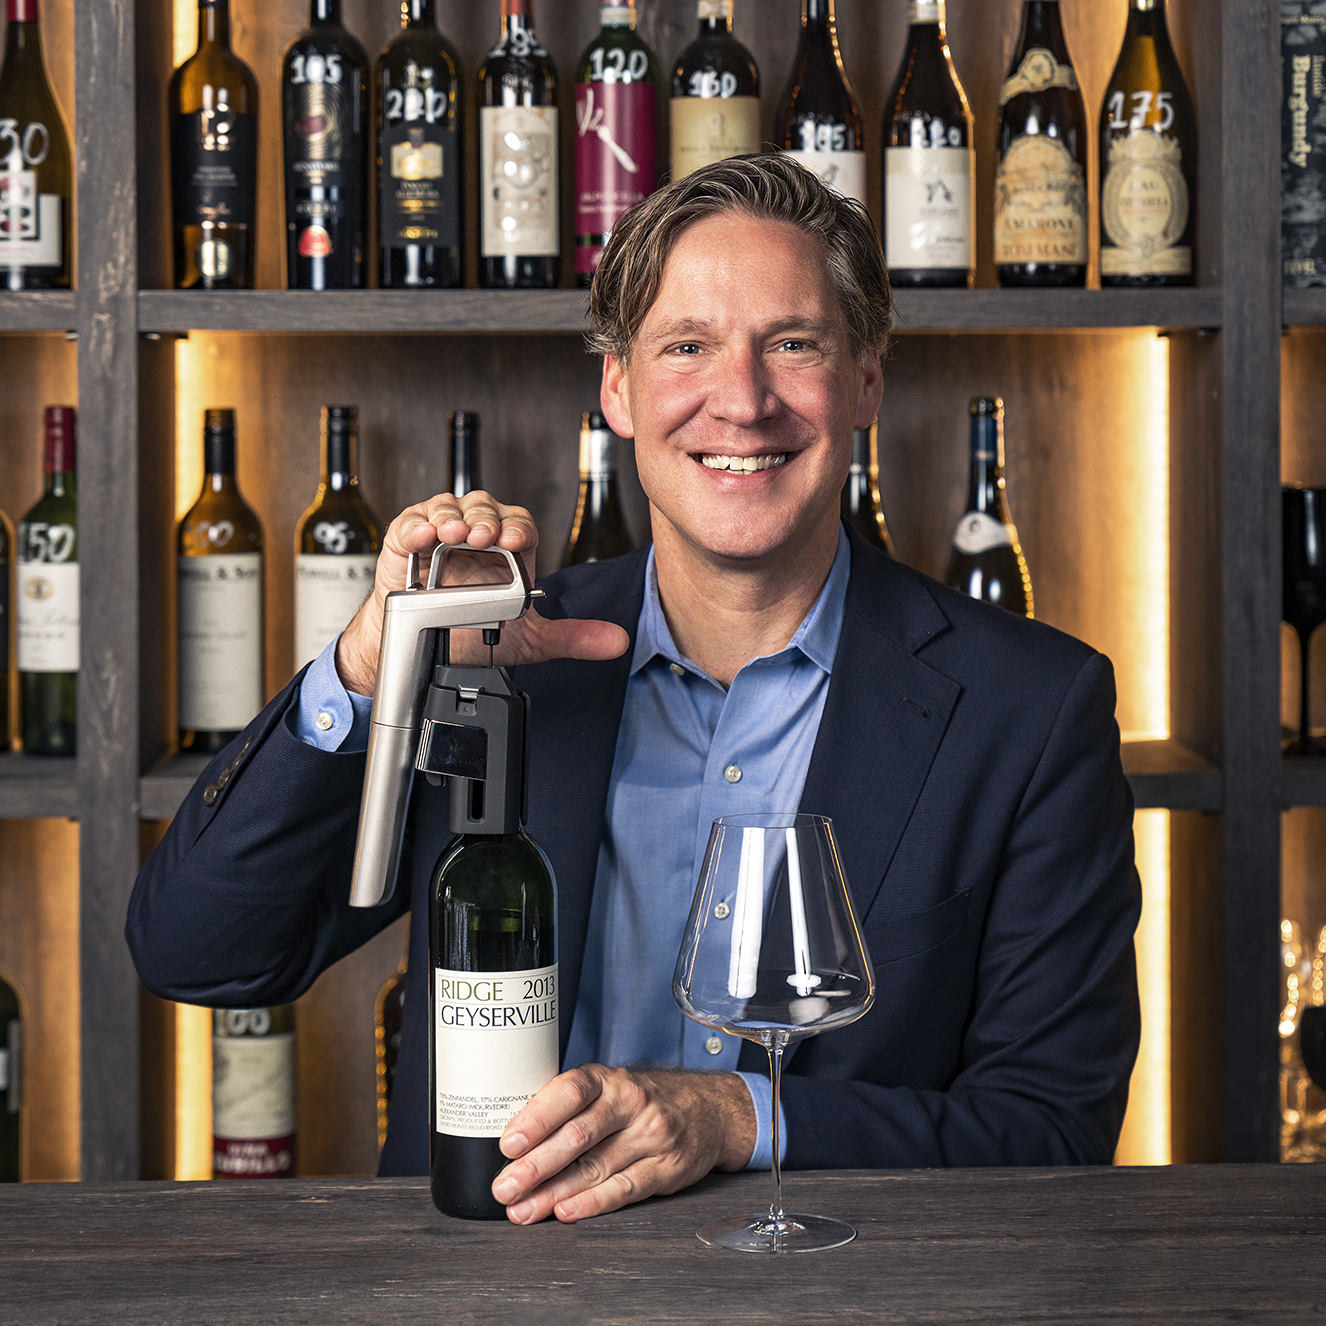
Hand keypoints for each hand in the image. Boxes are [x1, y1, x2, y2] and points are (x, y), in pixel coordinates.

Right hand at [334, 490, 628, 695]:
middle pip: (485, 509)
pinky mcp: (407, 540)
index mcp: (508, 549)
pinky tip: (424, 536)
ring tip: (455, 534)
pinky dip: (416, 526)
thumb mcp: (527, 639)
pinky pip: (411, 523)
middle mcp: (476, 534)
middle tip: (485, 538)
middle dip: (486, 520)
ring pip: (450, 508)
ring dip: (452, 518)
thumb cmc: (469, 635)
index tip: (518, 542)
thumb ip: (571, 636)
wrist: (425, 650)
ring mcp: (441, 534)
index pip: (520, 525)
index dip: (519, 529)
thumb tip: (616, 640)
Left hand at [491, 1065, 756, 1224]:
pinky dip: (593, 1203)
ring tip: (524, 1209)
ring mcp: (651, 1135)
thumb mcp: (607, 1087)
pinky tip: (566, 1212)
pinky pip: (624, 1188)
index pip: (570, 1092)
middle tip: (506, 1188)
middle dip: (536, 1167)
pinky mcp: (666, 1167)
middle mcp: (630, 1102)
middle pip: (578, 1136)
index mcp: (607, 1079)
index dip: (537, 1118)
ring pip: (595, 1168)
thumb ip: (568, 1106)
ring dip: (554, 1194)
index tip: (509, 1144)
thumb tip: (515, 1139)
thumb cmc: (640, 1100)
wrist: (707, 1108)